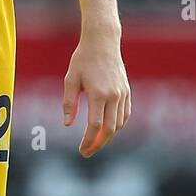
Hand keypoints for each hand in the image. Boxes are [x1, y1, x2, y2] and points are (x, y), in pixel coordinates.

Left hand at [63, 31, 130, 157]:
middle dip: (98, 144)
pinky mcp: (127, 92)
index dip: (88, 141)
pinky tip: (108, 130)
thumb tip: (68, 124)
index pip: (95, 125)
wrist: (103, 42)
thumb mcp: (70, 79)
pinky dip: (118, 126)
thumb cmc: (83, 59)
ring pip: (119, 124)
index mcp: (98, 94)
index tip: (81, 149)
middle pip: (110, 129)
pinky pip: (125, 115)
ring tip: (96, 143)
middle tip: (87, 152)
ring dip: (108, 137)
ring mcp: (123, 94)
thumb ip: (69, 102)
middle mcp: (114, 96)